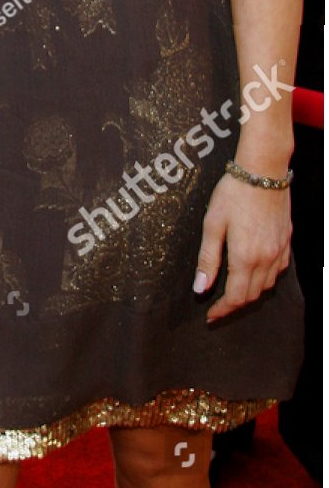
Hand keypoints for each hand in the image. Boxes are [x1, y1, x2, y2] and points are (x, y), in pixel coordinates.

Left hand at [193, 172, 291, 322]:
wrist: (263, 171)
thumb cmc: (233, 193)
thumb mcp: (212, 224)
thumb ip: (207, 259)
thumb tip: (200, 288)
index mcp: (245, 257)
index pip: (235, 297)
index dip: (222, 310)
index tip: (210, 315)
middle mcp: (266, 258)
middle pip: (252, 295)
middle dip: (234, 304)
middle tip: (218, 306)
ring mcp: (279, 251)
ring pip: (267, 285)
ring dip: (250, 293)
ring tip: (233, 290)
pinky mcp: (286, 241)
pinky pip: (279, 270)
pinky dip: (266, 278)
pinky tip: (255, 272)